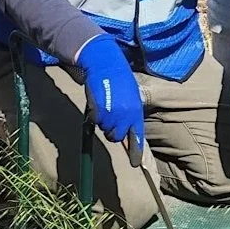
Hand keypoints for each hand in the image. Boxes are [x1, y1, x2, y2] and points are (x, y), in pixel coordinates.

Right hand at [76, 35, 144, 154]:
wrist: (106, 64)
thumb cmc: (119, 78)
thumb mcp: (130, 97)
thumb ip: (129, 114)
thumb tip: (124, 130)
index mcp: (136, 112)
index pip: (136, 136)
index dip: (135, 152)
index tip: (134, 164)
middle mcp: (126, 116)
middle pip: (116, 136)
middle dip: (111, 130)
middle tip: (108, 117)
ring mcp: (112, 114)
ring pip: (104, 129)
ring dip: (102, 121)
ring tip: (104, 105)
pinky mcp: (99, 110)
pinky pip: (94, 120)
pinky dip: (93, 114)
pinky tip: (97, 102)